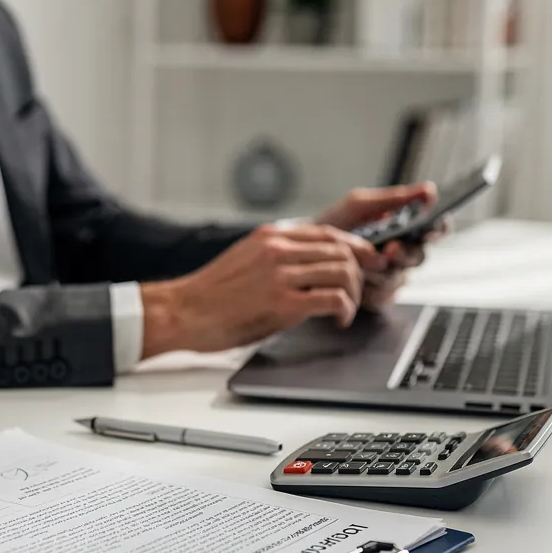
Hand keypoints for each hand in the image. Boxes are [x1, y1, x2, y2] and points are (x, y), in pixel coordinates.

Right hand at [138, 223, 374, 356]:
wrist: (183, 311)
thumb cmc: (212, 294)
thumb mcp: (248, 259)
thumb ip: (279, 256)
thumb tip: (312, 265)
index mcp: (272, 236)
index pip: (330, 232)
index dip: (357, 247)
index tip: (368, 263)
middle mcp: (278, 249)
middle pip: (343, 250)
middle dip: (360, 274)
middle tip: (357, 294)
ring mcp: (281, 274)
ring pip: (343, 272)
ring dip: (354, 295)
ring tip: (344, 311)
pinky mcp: (282, 302)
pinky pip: (333, 299)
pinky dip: (344, 311)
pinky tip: (336, 321)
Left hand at [315, 183, 446, 309]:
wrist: (302, 252)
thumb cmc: (332, 225)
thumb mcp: (359, 205)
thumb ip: (393, 198)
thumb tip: (428, 190)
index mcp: (402, 229)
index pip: (434, 229)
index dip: (437, 229)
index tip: (429, 229)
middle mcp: (401, 254)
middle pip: (418, 257)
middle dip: (403, 253)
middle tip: (390, 248)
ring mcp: (390, 277)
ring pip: (399, 277)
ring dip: (378, 271)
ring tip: (360, 264)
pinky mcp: (377, 297)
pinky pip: (383, 296)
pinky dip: (367, 288)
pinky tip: (354, 281)